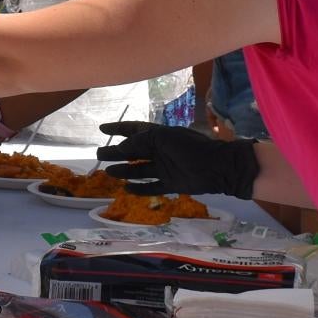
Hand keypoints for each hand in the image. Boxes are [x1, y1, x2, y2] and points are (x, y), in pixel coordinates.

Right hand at [99, 120, 259, 197]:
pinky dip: (139, 189)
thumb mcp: (163, 139)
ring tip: (109, 173)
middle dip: (116, 152)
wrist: (218, 167)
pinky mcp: (171, 184)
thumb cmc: (191, 148)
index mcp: (159, 135)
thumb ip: (141, 142)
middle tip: (100, 154)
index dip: (117, 128)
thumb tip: (122, 146)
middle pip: (133, 151)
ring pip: (139, 169)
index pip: (133, 129)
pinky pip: (151, 187)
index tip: (102, 129)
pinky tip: (126, 189)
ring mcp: (165, 167)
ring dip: (124, 170)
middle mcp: (160, 150)